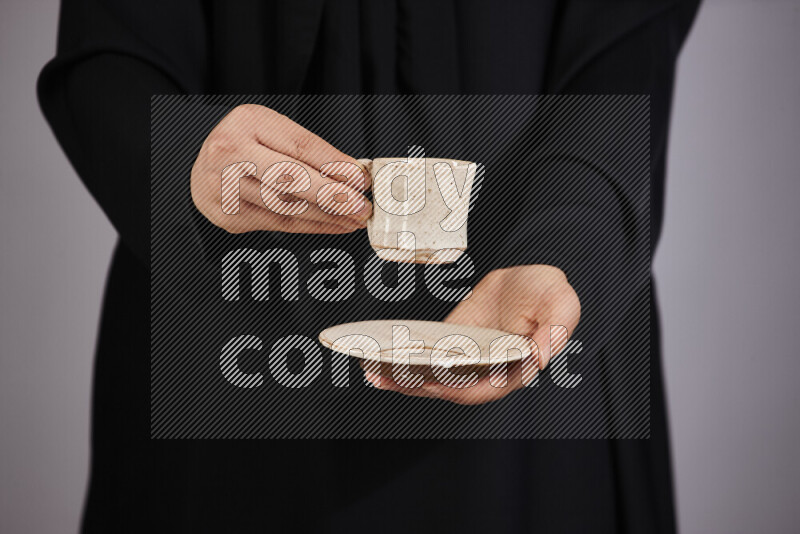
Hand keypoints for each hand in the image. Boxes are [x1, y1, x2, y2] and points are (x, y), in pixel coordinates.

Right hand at [191, 104, 370, 233]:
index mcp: (247, 123)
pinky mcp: (228, 215)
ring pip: (286, 206)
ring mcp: (225, 187)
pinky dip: (311, 226)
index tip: (360, 179)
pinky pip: (278, 224)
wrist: (200, 166)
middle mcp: (230, 154)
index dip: (334, 164)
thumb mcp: (274, 131)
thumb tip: (351, 174)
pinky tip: (333, 224)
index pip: (299, 146)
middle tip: (360, 206)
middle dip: (332, 195)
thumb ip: (310, 150)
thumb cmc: (244, 145)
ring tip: (353, 218)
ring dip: (327, 216)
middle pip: (289, 179)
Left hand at [364, 265, 580, 404]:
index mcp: (513, 369)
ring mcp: (466, 356)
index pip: (481, 389)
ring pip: (432, 375)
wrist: (530, 274)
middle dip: (416, 385)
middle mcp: (486, 369)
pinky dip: (405, 356)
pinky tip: (379, 354)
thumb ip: (556, 331)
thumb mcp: (562, 304)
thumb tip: (541, 358)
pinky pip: (426, 354)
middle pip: (448, 386)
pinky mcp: (451, 340)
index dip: (456, 389)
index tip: (431, 383)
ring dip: (402, 377)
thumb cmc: (549, 292)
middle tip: (386, 376)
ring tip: (372, 370)